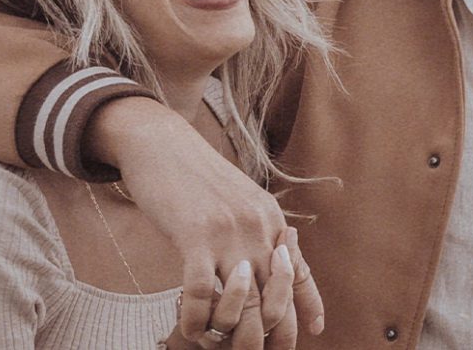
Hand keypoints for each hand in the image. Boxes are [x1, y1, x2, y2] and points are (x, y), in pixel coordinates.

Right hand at [93, 99, 324, 345]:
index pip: (298, 273)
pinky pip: (203, 293)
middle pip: (274, 299)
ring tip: (217, 344)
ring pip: (243, 304)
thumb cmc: (194, 177)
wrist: (161, 142)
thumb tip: (273, 258)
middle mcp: (259, 230)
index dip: (306, 307)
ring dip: (231, 335)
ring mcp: (229, 234)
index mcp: (271, 222)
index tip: (311, 333)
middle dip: (268, 336)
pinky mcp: (195, 236)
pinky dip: (198, 319)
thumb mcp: (238, 202)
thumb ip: (256, 232)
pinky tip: (191, 328)